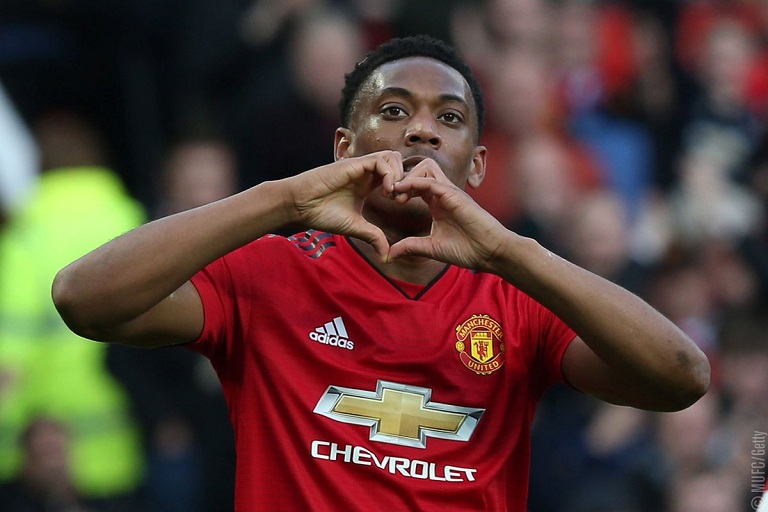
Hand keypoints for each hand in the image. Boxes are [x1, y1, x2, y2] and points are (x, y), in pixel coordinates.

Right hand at [287, 150, 403, 258]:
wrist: (300, 206)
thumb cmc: (322, 213)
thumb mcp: (355, 227)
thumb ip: (373, 237)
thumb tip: (387, 257)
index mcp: (367, 184)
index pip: (394, 176)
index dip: (403, 187)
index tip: (401, 205)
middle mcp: (366, 173)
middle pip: (397, 161)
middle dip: (405, 178)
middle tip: (400, 199)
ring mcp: (360, 166)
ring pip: (392, 157)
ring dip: (398, 175)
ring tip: (393, 195)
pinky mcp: (353, 164)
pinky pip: (380, 160)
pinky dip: (389, 174)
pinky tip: (385, 191)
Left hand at [387, 159, 509, 270]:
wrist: (490, 252)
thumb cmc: (466, 249)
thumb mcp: (430, 248)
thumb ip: (409, 247)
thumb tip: (387, 256)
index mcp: (437, 202)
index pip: (416, 183)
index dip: (399, 187)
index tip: (387, 199)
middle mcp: (443, 193)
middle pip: (420, 168)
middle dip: (401, 177)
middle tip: (389, 195)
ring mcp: (450, 192)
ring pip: (426, 167)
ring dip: (407, 177)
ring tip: (397, 196)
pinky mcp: (455, 195)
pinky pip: (431, 180)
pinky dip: (414, 183)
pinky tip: (402, 194)